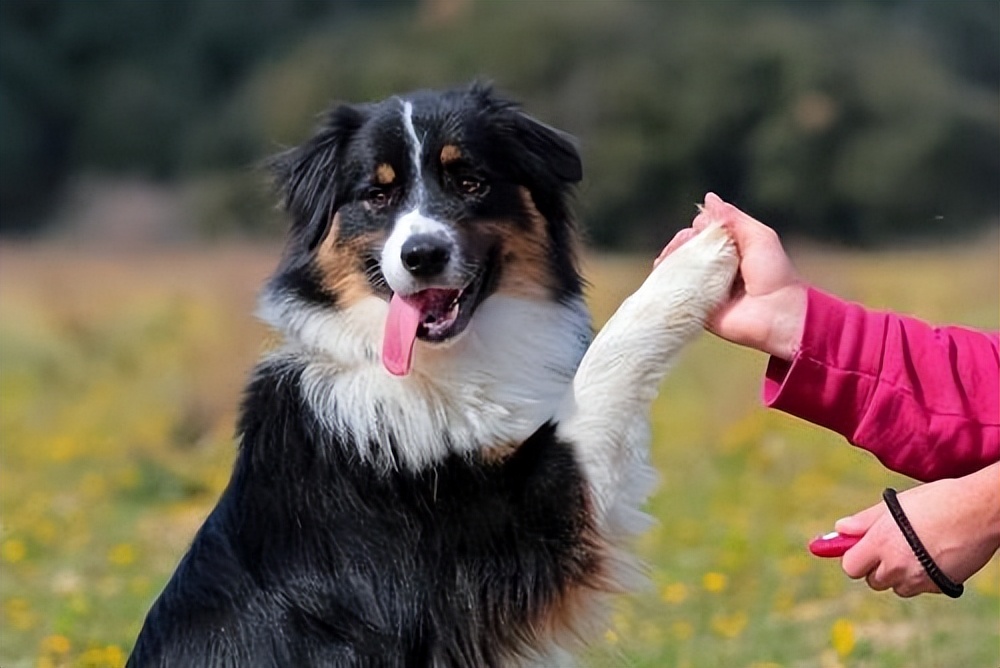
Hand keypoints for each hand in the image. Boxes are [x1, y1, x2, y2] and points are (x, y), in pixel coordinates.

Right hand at [655, 193, 806, 359]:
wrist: (778, 312)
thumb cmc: (774, 272)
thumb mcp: (758, 236)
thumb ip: (733, 218)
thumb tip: (708, 198)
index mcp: (729, 251)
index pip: (701, 234)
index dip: (696, 229)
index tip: (699, 228)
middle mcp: (714, 269)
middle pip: (686, 250)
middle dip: (680, 243)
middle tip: (685, 243)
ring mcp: (704, 288)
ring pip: (677, 269)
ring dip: (669, 259)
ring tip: (670, 257)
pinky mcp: (697, 307)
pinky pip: (675, 293)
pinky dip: (665, 281)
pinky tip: (661, 271)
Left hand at [836, 462, 999, 596]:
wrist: (981, 510)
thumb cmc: (937, 500)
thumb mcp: (895, 505)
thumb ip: (864, 521)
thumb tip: (839, 530)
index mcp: (881, 543)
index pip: (850, 567)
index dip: (855, 557)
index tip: (862, 548)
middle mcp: (897, 566)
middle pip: (872, 581)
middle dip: (877, 566)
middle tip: (891, 545)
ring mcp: (920, 580)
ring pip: (897, 587)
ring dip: (899, 574)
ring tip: (914, 548)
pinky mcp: (940, 586)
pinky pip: (921, 588)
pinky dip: (922, 578)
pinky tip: (933, 556)